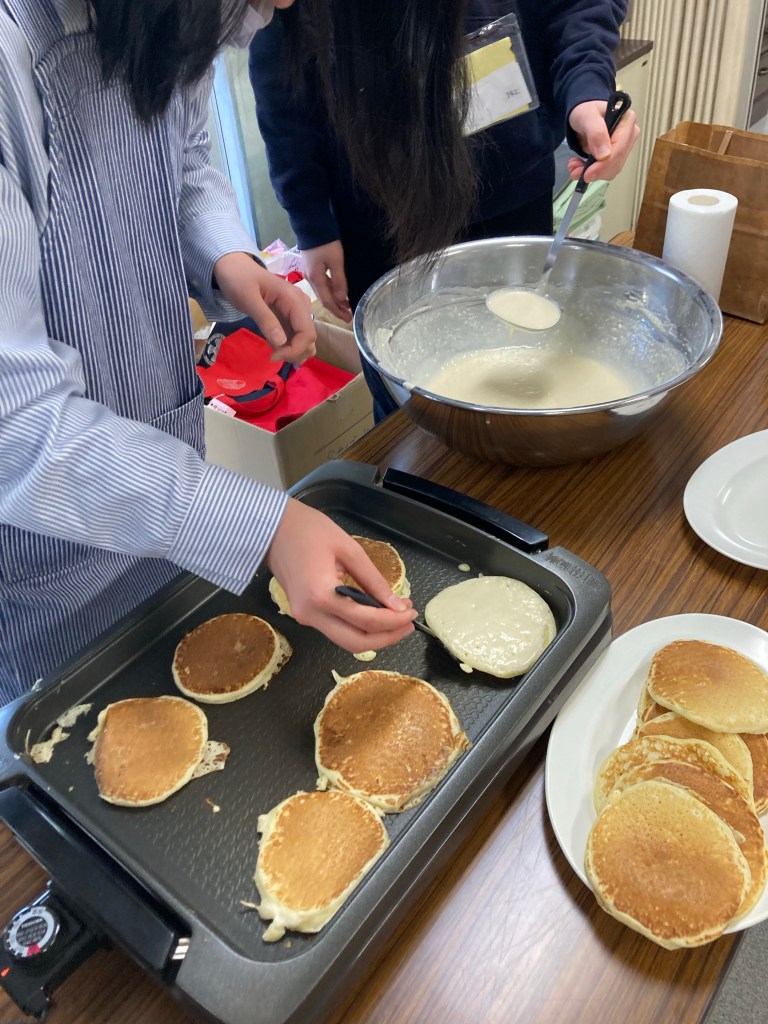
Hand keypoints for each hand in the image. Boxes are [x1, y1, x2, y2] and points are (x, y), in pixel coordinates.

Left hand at [213, 251, 315, 363]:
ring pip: (306, 340)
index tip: (273, 356)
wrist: (233, 266)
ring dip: (293, 351)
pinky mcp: (290, 317)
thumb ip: (265, 319)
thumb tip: (281, 343)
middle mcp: (301, 306)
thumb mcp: (248, 298)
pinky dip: (287, 346)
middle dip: (294, 352)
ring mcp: (297, 311)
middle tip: (272, 355)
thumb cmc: (238, 279)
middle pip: (309, 338)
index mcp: (294, 300)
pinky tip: (272, 342)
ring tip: (272, 350)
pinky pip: (296, 336)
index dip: (294, 350)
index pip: (307, 333)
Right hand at [266, 498, 417, 651]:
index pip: (366, 621)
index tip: (412, 612)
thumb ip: (374, 581)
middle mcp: (311, 614)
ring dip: (374, 636)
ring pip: (346, 641)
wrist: (272, 528)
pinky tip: (374, 614)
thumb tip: (397, 606)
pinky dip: (358, 627)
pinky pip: (335, 630)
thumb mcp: (349, 549)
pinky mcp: (303, 614)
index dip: (394, 621)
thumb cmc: (309, 530)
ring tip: (396, 618)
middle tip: (409, 624)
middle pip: (356, 643)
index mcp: (322, 595)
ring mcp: (304, 617)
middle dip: (387, 638)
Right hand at [302, 241, 352, 322]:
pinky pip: (321, 284)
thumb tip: (342, 300)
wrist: (312, 224)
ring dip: (334, 300)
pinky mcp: (311, 268)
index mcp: (315, 278)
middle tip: (348, 317)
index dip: (338, 312)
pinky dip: (330, 291)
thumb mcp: (336, 261)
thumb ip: (339, 281)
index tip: (348, 319)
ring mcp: (309, 273)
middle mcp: (310, 278)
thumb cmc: (326, 242)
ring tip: (345, 306)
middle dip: (336, 309)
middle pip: (323, 299)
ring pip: (322, 292)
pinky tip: (337, 292)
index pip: (327, 301)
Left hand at [566, 99, 639, 184]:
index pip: (619, 150)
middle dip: (595, 171)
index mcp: (627, 121)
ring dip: (591, 173)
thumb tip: (605, 155)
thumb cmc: (586, 111)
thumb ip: (596, 133)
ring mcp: (624, 147)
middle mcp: (629, 135)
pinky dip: (591, 172)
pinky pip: (605, 170)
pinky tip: (580, 166)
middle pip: (616, 162)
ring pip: (611, 170)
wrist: (584, 115)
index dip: (603, 165)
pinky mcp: (616, 156)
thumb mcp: (587, 117)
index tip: (587, 174)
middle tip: (574, 171)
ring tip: (574, 166)